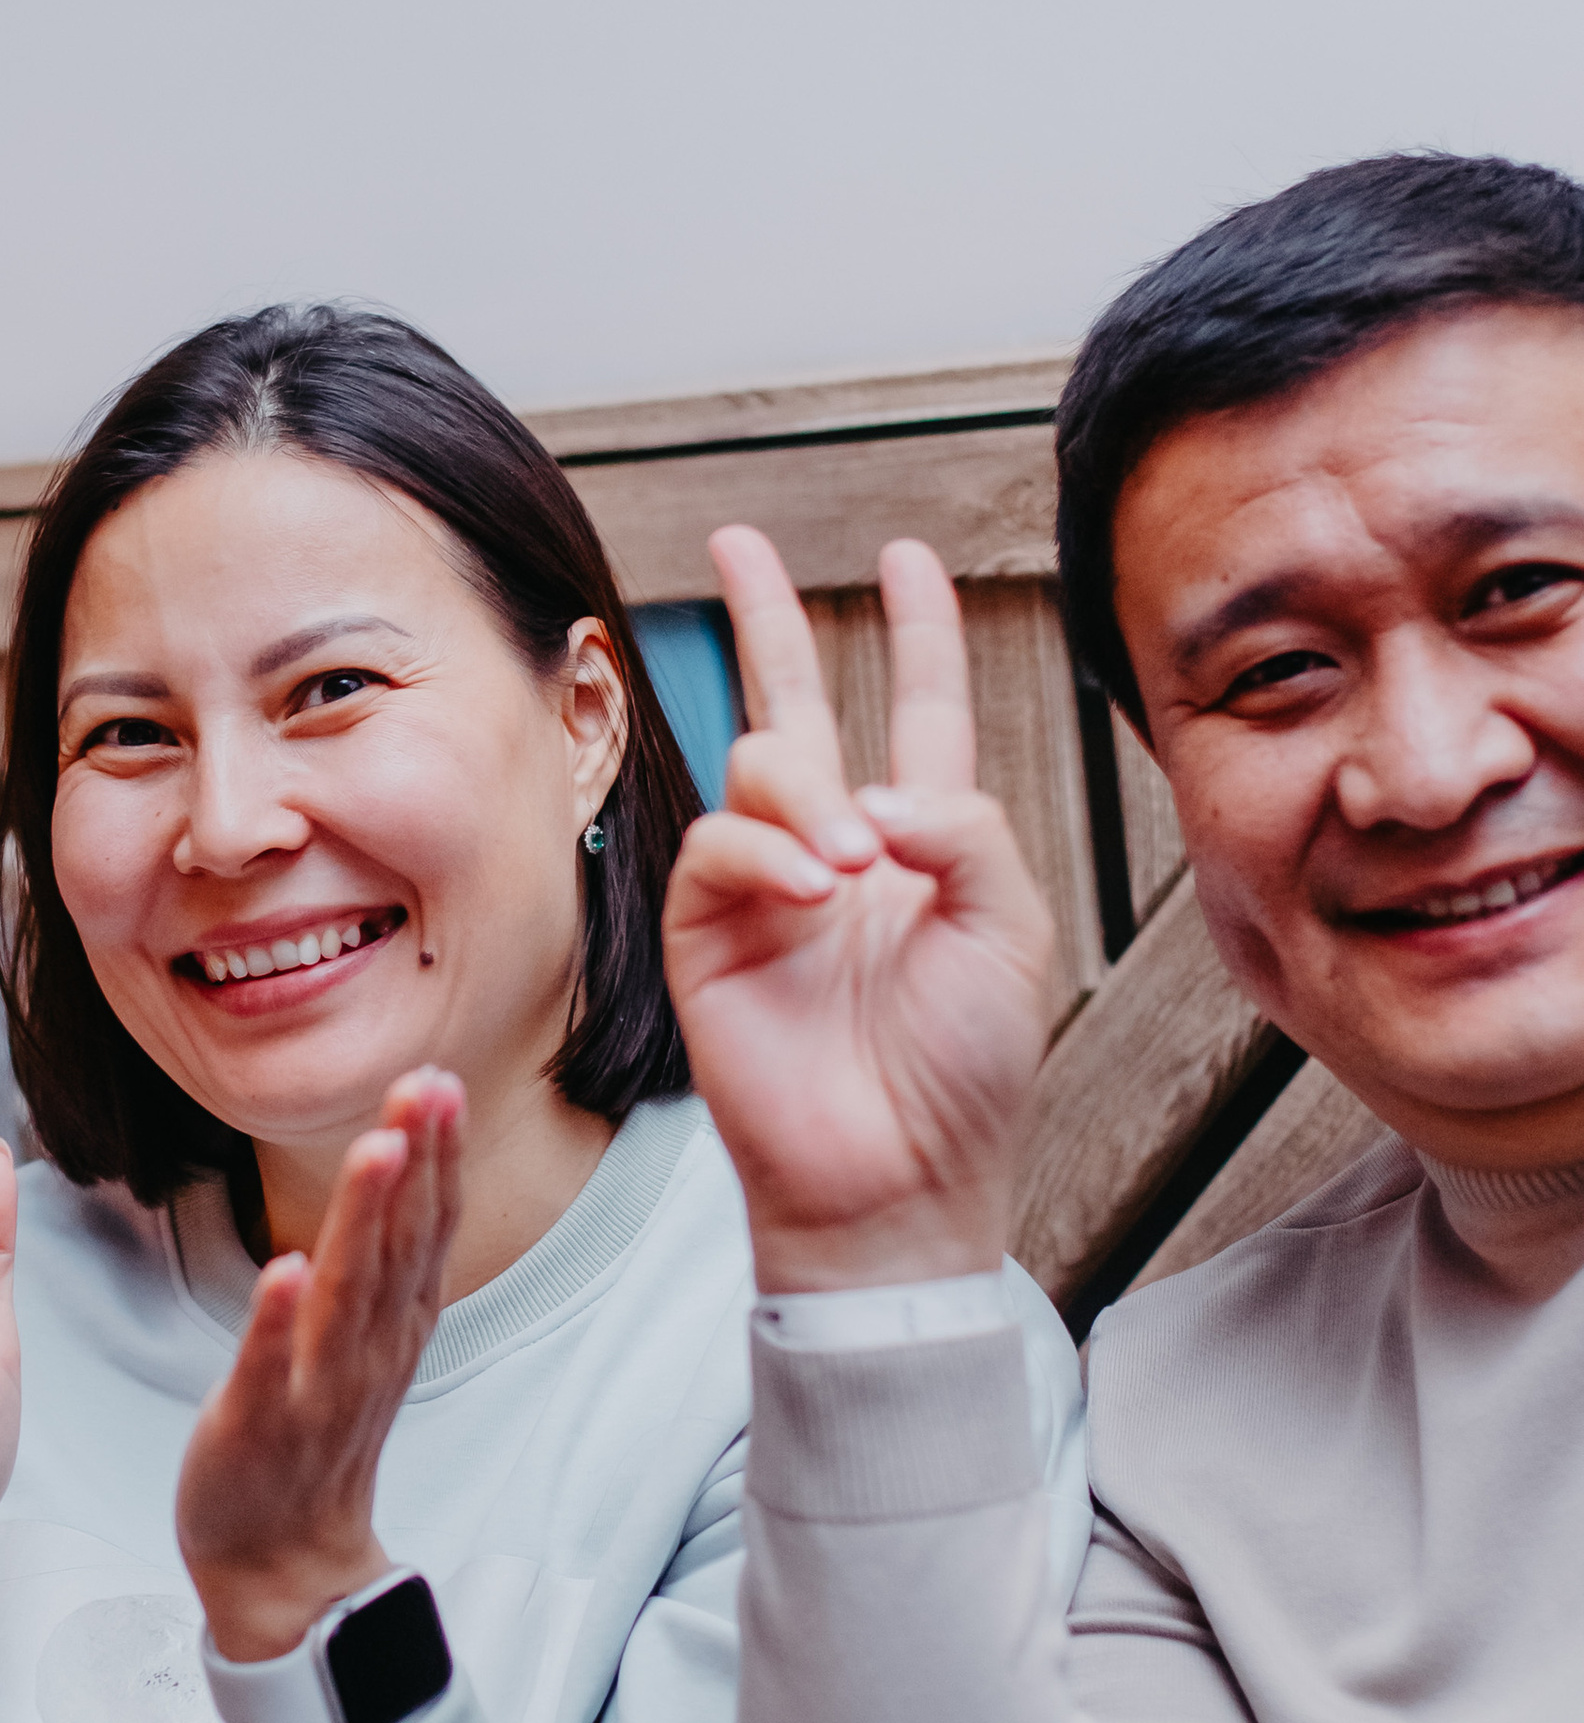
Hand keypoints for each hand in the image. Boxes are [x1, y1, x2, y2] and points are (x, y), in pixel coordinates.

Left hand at [176, 1069, 461, 1722]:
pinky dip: (279, 1320)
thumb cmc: (316, 1434)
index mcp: (393, 1326)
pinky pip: (272, 1368)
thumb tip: (408, 1151)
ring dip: (365, 1223)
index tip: (442, 1083)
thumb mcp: (369, 1335)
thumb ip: (388, 1252)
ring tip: (377, 1152)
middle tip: (427, 1088)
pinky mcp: (258, 1425)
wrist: (282, 1558)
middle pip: (398, 1249)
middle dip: (414, 1166)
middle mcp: (367, 1353)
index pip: (426, 1230)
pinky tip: (284, 1268)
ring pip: (348, 1298)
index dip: (438, 1157)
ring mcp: (316, 1391)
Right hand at [663, 530, 1054, 1290]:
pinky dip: (767, 851)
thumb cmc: (966, 1077)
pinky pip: (718, 846)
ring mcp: (767, 891)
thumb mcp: (1011, 930)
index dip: (918, 631)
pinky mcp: (709, 934)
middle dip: (770, 619)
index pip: (920, 710)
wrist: (896, 1178)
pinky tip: (814, 893)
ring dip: (807, 795)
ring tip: (853, 869)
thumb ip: (966, 831)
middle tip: (740, 544)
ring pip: (761, 769)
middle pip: (799, 705)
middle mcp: (838, 852)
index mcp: (923, 846)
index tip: (908, 556)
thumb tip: (873, 794)